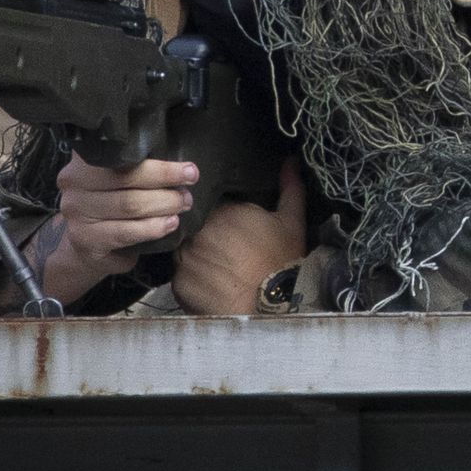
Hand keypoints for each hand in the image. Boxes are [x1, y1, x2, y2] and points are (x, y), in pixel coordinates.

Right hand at [35, 155, 195, 301]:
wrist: (88, 245)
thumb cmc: (112, 204)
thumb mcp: (117, 178)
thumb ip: (136, 165)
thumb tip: (181, 163)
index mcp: (83, 160)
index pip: (124, 157)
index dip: (160, 165)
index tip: (188, 169)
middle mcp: (73, 183)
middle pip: (127, 179)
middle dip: (165, 182)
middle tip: (189, 187)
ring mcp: (76, 212)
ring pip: (129, 205)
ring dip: (163, 205)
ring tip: (183, 204)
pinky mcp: (85, 239)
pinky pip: (125, 232)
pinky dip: (152, 228)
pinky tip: (170, 224)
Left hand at [173, 157, 305, 314]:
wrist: (271, 308)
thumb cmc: (283, 262)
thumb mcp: (292, 222)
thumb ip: (289, 188)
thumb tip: (290, 162)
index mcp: (222, 210)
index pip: (213, 205)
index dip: (223, 218)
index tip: (235, 230)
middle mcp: (198, 230)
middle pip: (196, 228)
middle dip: (208, 236)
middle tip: (227, 252)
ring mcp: (185, 258)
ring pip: (185, 251)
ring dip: (197, 257)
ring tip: (218, 271)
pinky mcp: (178, 284)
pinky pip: (181, 278)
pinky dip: (193, 281)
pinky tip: (211, 287)